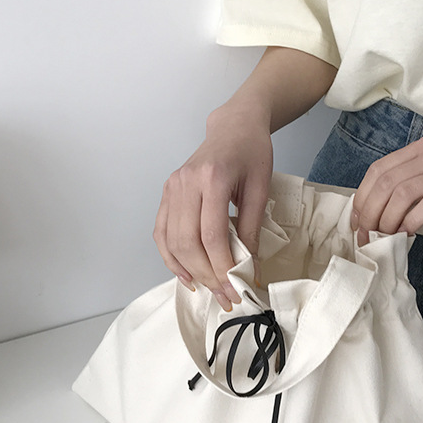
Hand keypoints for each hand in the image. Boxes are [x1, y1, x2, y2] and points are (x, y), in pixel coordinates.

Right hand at [153, 106, 272, 310]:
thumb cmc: (252, 153)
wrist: (233, 127)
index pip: (212, 234)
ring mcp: (171, 188)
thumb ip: (251, 228)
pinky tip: (187, 275)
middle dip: (207, 274)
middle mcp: (185, 183)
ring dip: (189, 271)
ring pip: (171, 241)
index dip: (223, 267)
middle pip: (188, 242)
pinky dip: (171, 257)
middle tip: (225, 295)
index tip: (237, 289)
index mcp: (212, 178)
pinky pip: (161, 232)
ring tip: (209, 289)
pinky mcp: (166, 193)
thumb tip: (247, 268)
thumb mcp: (260, 188)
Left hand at [351, 134, 422, 244]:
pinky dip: (412, 220)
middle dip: (370, 212)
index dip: (363, 197)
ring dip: (388, 219)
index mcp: (422, 148)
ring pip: (404, 192)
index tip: (358, 221)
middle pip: (386, 182)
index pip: (379, 169)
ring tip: (385, 237)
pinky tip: (409, 233)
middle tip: (367, 235)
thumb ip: (413, 182)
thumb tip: (377, 210)